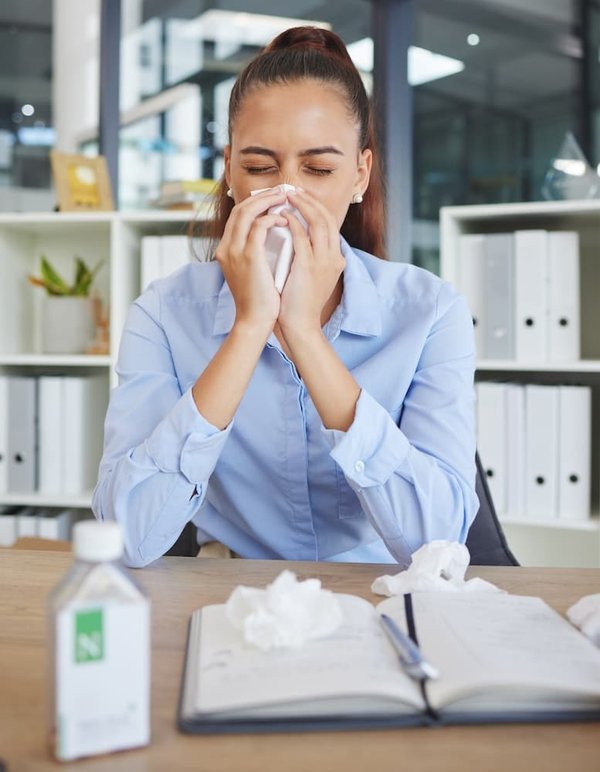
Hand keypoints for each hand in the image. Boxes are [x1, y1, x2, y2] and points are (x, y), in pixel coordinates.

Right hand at [215, 188, 286, 333]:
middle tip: (282, 191)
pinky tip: (286, 221)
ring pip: (247, 212)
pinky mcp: (248, 256)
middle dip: (262, 196)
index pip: (237, 216)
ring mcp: (234, 251)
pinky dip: (272, 218)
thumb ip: (256, 252)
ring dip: (267, 201)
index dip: (255, 203)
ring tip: (285, 199)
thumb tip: (274, 236)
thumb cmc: (260, 300)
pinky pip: (258, 226)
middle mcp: (226, 247)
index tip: (274, 198)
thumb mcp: (253, 272)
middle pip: (240, 208)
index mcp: (226, 250)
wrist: (255, 321)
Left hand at [278, 188, 344, 336]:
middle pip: (327, 217)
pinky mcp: (309, 266)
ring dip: (302, 205)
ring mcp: (324, 261)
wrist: (299, 326)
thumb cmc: (298, 303)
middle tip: (292, 189)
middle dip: (309, 199)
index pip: (330, 223)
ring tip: (287, 196)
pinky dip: (293, 222)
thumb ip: (307, 256)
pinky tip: (282, 216)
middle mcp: (334, 257)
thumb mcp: (310, 276)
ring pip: (319, 221)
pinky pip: (303, 236)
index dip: (315, 206)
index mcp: (336, 259)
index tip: (300, 197)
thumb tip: (294, 237)